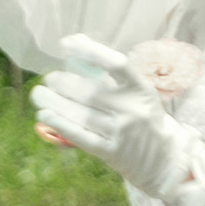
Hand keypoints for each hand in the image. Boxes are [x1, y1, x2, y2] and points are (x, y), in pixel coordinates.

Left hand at [31, 34, 204, 205]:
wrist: (165, 160)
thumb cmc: (145, 120)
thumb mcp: (138, 94)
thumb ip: (111, 76)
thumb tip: (76, 47)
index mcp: (141, 89)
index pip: (116, 64)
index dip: (90, 51)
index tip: (67, 45)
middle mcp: (132, 110)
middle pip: (91, 91)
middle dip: (63, 83)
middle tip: (49, 78)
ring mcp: (122, 132)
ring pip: (82, 114)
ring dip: (55, 102)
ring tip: (39, 95)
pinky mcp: (112, 152)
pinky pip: (82, 136)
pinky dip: (61, 125)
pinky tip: (45, 116)